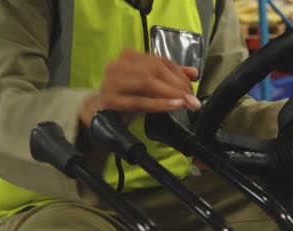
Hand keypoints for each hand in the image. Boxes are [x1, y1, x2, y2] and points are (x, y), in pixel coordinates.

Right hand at [80, 49, 200, 125]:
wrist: (99, 112)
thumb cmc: (126, 96)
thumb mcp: (149, 84)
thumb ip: (169, 76)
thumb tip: (193, 73)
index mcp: (129, 56)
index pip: (160, 61)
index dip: (180, 74)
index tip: (192, 88)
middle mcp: (119, 65)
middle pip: (154, 70)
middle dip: (177, 85)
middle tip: (192, 100)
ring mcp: (112, 81)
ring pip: (147, 83)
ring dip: (170, 94)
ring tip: (185, 103)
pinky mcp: (110, 100)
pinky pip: (139, 101)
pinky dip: (159, 104)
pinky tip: (173, 106)